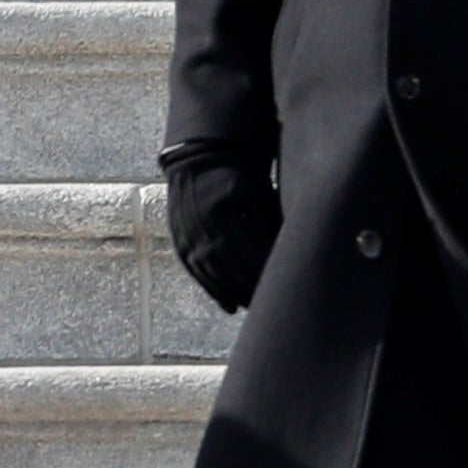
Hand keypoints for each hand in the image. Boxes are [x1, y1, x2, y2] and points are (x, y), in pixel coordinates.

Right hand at [163, 144, 280, 313]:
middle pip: (230, 273)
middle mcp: (200, 234)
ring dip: (235, 296)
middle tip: (275, 304)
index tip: (283, 286)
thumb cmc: (235, 172)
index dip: (264, 274)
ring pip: (214, 278)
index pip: (247, 257)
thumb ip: (268, 220)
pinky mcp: (181, 245)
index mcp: (220, 219)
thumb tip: (286, 253)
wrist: (197, 159)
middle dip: (252, 290)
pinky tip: (230, 307)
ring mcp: (187, 242)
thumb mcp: (257, 190)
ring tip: (256, 308)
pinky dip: (215, 293)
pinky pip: (197, 275)